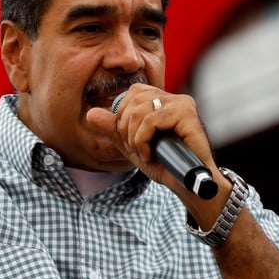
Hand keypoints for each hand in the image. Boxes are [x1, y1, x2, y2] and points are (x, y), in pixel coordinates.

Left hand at [87, 84, 217, 194]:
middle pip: (133, 100)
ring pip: (140, 110)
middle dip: (126, 129)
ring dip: (135, 138)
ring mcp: (182, 104)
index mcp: (163, 100)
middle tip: (137, 149)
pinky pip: (151, 120)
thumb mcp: (132, 146)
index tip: (131, 142)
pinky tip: (150, 154)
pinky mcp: (187, 114)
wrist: (188, 185)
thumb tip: (90, 114)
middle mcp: (174, 98)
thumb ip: (113, 129)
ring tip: (144, 153)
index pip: (132, 93)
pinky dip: (143, 140)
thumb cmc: (164, 165)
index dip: (123, 118)